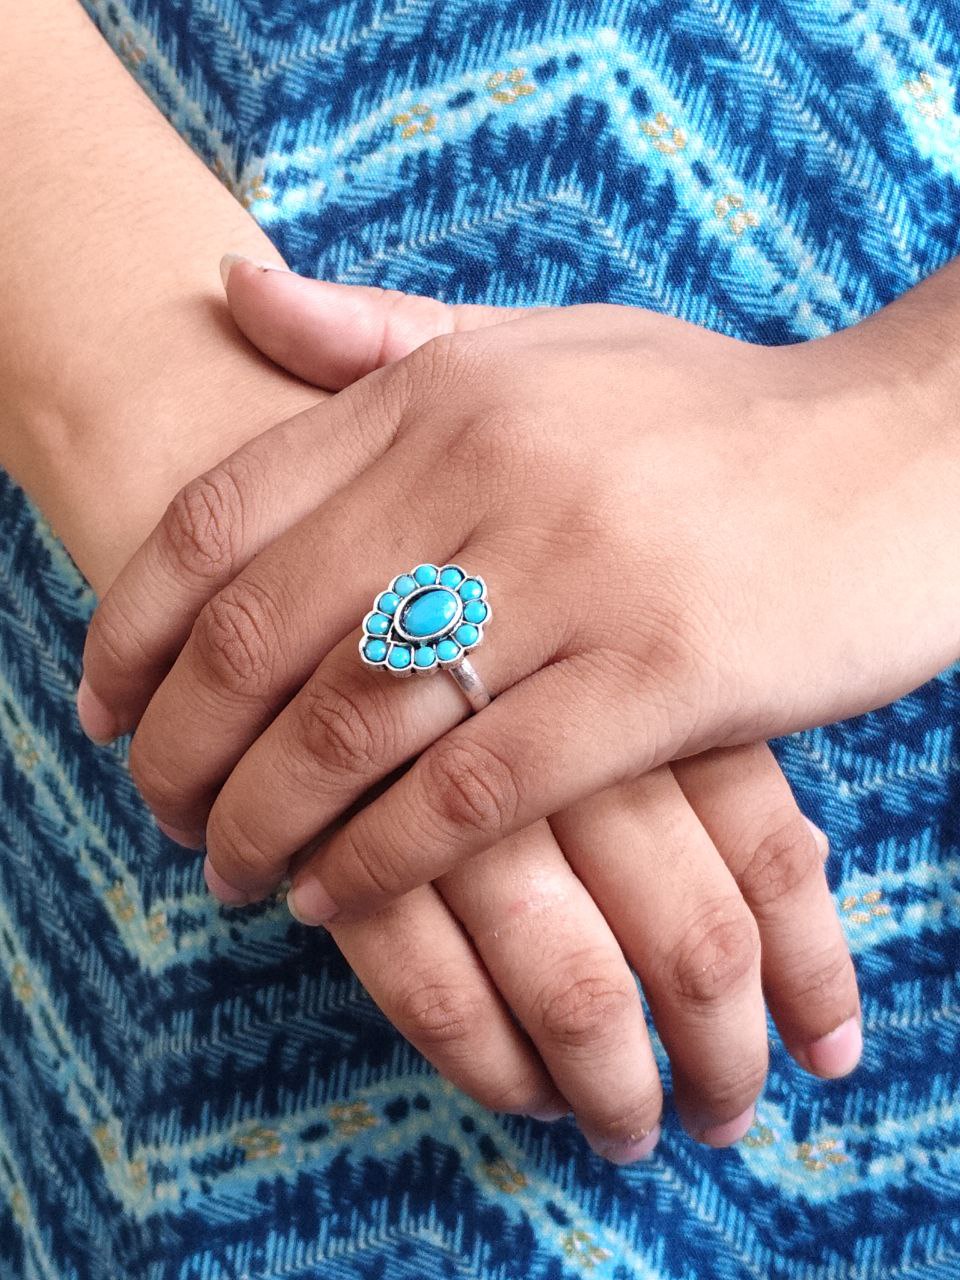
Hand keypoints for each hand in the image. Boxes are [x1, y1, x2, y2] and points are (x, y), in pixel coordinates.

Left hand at [79, 266, 863, 1155]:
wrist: (902, 454)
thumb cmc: (707, 414)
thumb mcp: (539, 344)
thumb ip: (379, 335)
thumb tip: (231, 287)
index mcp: (443, 393)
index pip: (220, 518)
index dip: (132, 630)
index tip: (103, 710)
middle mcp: (490, 470)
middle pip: (260, 639)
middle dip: (180, 753)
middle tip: (161, 815)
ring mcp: (577, 572)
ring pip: (352, 727)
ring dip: (266, 823)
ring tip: (235, 872)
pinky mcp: (662, 673)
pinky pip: (474, 792)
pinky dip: (384, 859)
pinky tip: (340, 896)